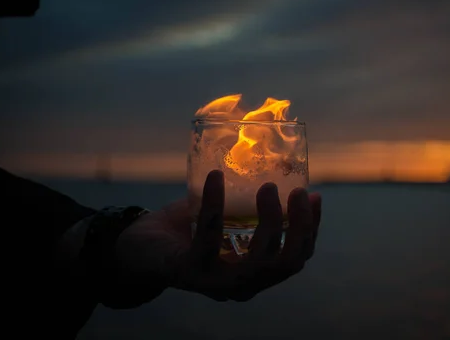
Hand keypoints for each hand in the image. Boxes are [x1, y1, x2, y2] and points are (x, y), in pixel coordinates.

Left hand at [115, 170, 321, 304]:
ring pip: (259, 262)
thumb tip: (273, 164)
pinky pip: (209, 239)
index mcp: (254, 271)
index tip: (314, 196)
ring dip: (271, 222)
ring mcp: (216, 283)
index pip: (295, 257)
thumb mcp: (223, 216)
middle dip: (301, 228)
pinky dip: (216, 205)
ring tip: (267, 186)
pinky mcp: (189, 273)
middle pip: (286, 264)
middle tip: (296, 191)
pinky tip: (215, 176)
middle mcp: (241, 285)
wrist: (135, 248)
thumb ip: (246, 201)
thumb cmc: (184, 230)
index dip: (311, 229)